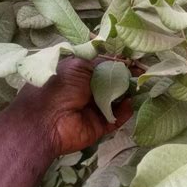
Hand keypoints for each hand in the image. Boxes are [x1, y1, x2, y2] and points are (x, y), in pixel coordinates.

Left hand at [15, 57, 132, 155]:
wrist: (44, 122)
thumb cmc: (58, 87)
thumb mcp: (78, 66)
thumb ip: (101, 63)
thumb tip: (121, 61)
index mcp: (79, 75)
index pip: (104, 68)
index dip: (119, 64)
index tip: (134, 62)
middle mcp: (87, 91)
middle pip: (113, 83)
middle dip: (127, 79)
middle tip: (142, 74)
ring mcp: (95, 109)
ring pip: (118, 100)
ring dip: (129, 94)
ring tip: (140, 86)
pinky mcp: (100, 125)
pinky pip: (118, 117)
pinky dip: (126, 111)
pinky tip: (130, 102)